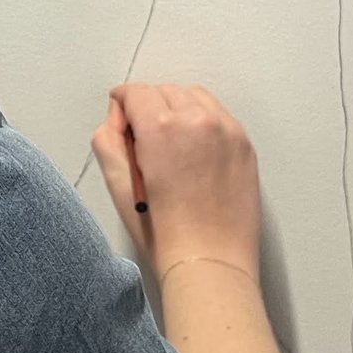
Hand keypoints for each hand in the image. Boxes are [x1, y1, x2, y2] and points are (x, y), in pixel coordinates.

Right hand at [90, 83, 262, 286]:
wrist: (210, 262)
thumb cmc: (166, 234)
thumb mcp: (118, 187)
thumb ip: (108, 141)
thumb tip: (116, 119)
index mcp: (161, 128)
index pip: (136, 92)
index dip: (122, 105)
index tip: (122, 120)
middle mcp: (197, 121)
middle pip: (164, 90)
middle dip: (149, 107)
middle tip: (143, 142)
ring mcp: (226, 130)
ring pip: (194, 97)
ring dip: (177, 110)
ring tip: (170, 145)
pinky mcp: (244, 144)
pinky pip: (218, 115)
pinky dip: (202, 122)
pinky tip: (193, 152)